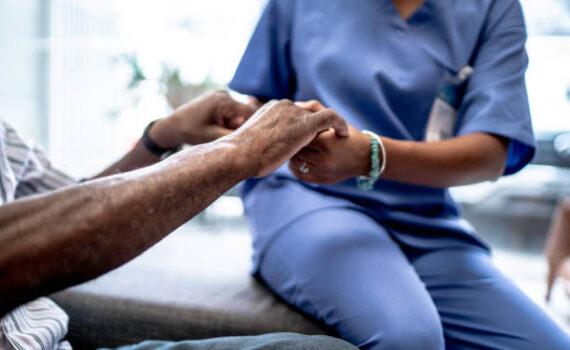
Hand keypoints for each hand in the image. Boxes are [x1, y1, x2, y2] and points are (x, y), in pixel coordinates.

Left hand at [150, 90, 256, 146]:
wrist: (173, 125)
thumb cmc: (192, 132)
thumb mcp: (214, 137)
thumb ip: (235, 134)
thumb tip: (255, 135)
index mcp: (224, 101)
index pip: (252, 112)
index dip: (257, 124)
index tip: (260, 137)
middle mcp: (224, 94)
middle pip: (246, 112)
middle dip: (242, 125)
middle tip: (229, 134)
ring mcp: (221, 94)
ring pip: (239, 111)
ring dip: (235, 122)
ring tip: (220, 129)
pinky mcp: (219, 97)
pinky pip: (232, 109)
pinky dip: (230, 119)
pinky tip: (219, 125)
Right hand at [225, 100, 348, 177]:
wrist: (241, 154)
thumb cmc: (242, 154)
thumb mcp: (252, 142)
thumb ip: (262, 139)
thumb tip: (260, 149)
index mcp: (272, 108)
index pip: (293, 112)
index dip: (301, 123)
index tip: (307, 136)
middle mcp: (284, 106)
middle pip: (306, 112)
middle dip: (315, 125)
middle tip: (327, 137)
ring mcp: (295, 113)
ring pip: (318, 115)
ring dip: (328, 127)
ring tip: (337, 136)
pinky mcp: (306, 124)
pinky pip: (331, 118)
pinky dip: (339, 124)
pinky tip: (344, 135)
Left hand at [289, 100, 371, 183]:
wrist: (366, 157)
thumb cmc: (349, 135)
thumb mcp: (335, 119)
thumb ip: (316, 109)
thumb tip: (296, 105)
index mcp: (326, 142)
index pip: (300, 134)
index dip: (296, 129)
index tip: (295, 126)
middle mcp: (324, 159)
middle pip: (296, 149)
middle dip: (292, 142)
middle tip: (291, 137)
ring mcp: (322, 172)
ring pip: (295, 162)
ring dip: (292, 154)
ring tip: (294, 147)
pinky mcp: (321, 180)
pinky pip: (299, 174)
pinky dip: (294, 167)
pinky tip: (298, 159)